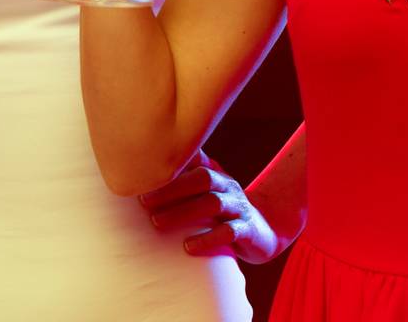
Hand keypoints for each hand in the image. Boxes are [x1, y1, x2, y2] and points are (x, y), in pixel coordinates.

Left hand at [137, 153, 285, 263]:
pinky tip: (188, 247)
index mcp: (215, 172)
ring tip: (157, 222)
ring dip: (183, 212)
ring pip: (213, 204)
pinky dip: (208, 239)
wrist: (264, 231)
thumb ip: (184, 178)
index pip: (193, 161)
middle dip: (171, 189)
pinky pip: (229, 232)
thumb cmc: (223, 209)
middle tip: (143, 201)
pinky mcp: (247, 230)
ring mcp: (238, 207)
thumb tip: (146, 168)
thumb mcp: (208, 189)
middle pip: (201, 179)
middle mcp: (227, 185)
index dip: (170, 163)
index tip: (143, 171)